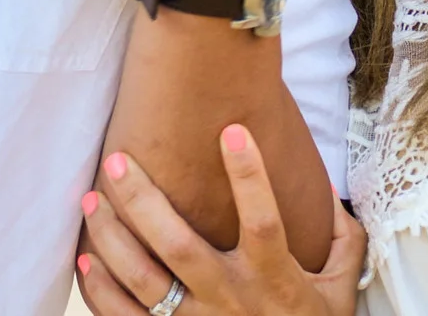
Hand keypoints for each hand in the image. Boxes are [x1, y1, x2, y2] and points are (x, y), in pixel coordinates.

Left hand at [78, 130, 366, 315]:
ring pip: (144, 280)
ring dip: (111, 238)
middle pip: (180, 246)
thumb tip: (329, 187)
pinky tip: (86, 259)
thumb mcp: (339, 291)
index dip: (249, 176)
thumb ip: (342, 241)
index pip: (263, 221)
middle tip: (117, 161)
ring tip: (90, 199)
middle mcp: (231, 299)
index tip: (231, 129)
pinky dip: (101, 291)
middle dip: (144, 201)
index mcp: (273, 279)